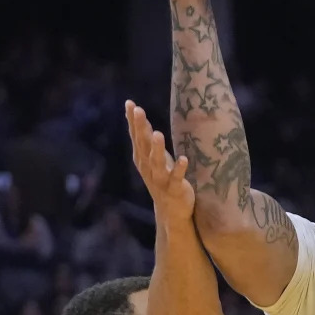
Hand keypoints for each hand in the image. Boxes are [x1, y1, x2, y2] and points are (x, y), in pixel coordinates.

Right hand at [126, 101, 194, 221]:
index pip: (136, 136)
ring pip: (157, 162)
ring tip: (158, 134)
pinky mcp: (175, 189)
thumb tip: (132, 111)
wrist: (170, 210)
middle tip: (139, 111)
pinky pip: (177, 178)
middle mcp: (148, 168)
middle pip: (143, 146)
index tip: (130, 104)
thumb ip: (142, 135)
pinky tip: (183, 159)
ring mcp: (161, 179)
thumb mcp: (150, 155)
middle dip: (141, 129)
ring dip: (157, 149)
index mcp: (142, 158)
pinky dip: (179, 169)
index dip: (133, 121)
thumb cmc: (162, 177)